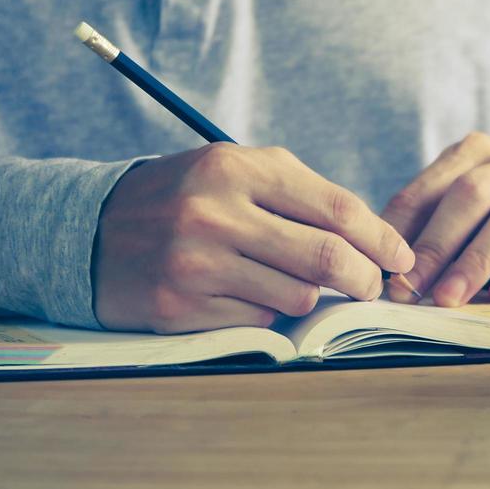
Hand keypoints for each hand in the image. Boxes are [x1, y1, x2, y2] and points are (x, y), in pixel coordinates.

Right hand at [94, 143, 414, 332]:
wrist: (88, 230)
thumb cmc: (185, 197)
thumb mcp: (236, 170)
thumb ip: (301, 194)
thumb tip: (373, 239)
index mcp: (237, 169)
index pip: (336, 208)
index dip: (381, 238)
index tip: (401, 257)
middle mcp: (214, 213)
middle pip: (326, 257)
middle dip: (364, 278)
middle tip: (373, 286)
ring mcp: (194, 262)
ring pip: (297, 296)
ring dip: (310, 296)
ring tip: (292, 281)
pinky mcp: (177, 307)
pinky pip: (257, 320)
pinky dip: (265, 312)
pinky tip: (244, 294)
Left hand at [380, 133, 489, 306]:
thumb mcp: (468, 218)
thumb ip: (432, 231)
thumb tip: (389, 273)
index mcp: (478, 152)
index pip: (432, 184)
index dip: (404, 226)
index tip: (384, 268)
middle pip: (473, 193)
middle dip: (437, 243)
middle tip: (411, 287)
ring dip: (476, 259)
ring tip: (449, 298)